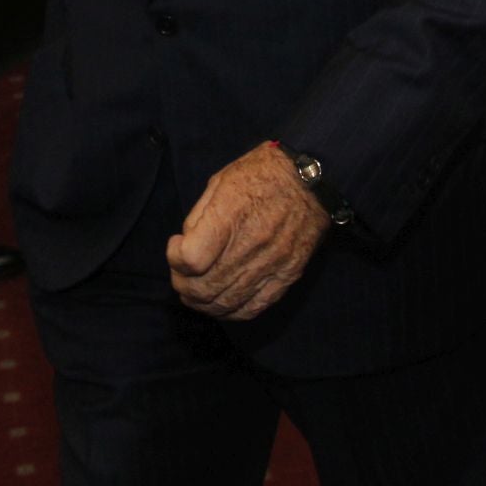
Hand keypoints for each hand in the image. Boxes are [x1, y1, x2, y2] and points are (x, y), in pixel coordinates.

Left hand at [166, 142, 329, 320]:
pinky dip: (231, 312)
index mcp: (229, 219)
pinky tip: (221, 303)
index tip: (176, 246)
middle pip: (205, 288)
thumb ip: (199, 216)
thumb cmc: (262, 173)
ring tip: (195, 293)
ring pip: (226, 304)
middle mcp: (250, 247)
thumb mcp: (220, 181)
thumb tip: (186, 243)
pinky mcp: (286, 277)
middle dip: (183, 286)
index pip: (191, 259)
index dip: (174, 258)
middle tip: (180, 275)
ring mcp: (270, 266)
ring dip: (203, 304)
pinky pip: (254, 308)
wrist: (311, 180)